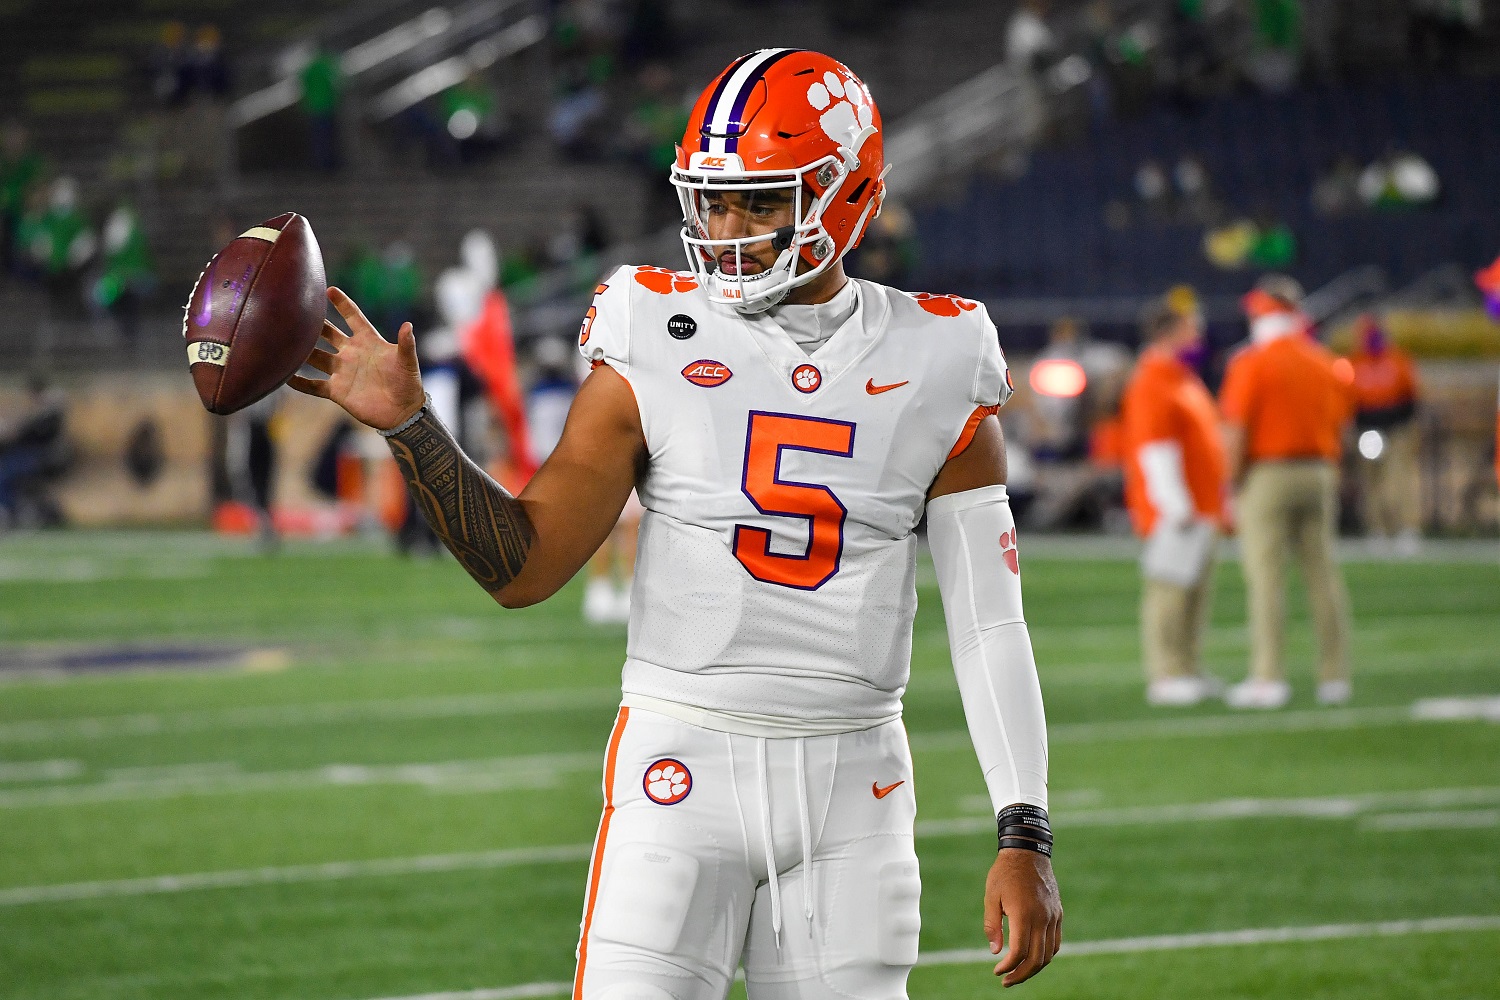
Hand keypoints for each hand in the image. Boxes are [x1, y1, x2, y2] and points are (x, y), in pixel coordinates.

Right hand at [287, 287, 424, 430]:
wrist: (402, 414)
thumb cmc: (408, 384)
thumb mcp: (407, 362)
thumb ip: (406, 345)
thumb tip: (408, 326)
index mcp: (369, 342)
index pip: (353, 317)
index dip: (343, 304)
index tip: (329, 289)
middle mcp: (352, 353)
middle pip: (328, 334)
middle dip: (314, 324)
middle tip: (296, 312)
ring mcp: (343, 372)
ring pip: (316, 357)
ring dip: (302, 351)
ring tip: (283, 340)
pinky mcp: (337, 391)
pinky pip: (314, 386)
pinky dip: (299, 383)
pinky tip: (284, 377)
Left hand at [985, 848, 1062, 987]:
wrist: (1028, 851)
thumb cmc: (1005, 873)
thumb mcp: (991, 896)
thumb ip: (992, 925)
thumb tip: (995, 952)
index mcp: (1024, 914)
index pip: (1019, 952)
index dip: (1008, 966)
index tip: (997, 971)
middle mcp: (1042, 918)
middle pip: (1036, 959)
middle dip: (1021, 974)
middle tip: (1006, 981)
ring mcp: (1053, 916)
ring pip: (1049, 953)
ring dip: (1034, 968)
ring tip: (1018, 973)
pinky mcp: (1057, 913)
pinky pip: (1055, 942)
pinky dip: (1046, 955)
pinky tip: (1033, 957)